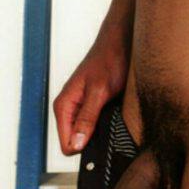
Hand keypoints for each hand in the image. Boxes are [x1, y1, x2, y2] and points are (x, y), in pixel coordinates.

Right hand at [53, 34, 128, 154]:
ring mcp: (84, 107)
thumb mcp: (99, 90)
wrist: (122, 41)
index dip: (84, 147)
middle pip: (78, 142)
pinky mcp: (96, 105)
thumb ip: (87, 118)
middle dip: (96, 140)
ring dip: (104, 131)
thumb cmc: (109, 59)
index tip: (102, 139)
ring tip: (117, 116)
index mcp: (64, 105)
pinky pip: (100, 125)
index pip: (67, 145)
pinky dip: (111, 123)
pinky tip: (120, 113)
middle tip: (113, 124)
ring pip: (90, 135)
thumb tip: (76, 145)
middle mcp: (71, 108)